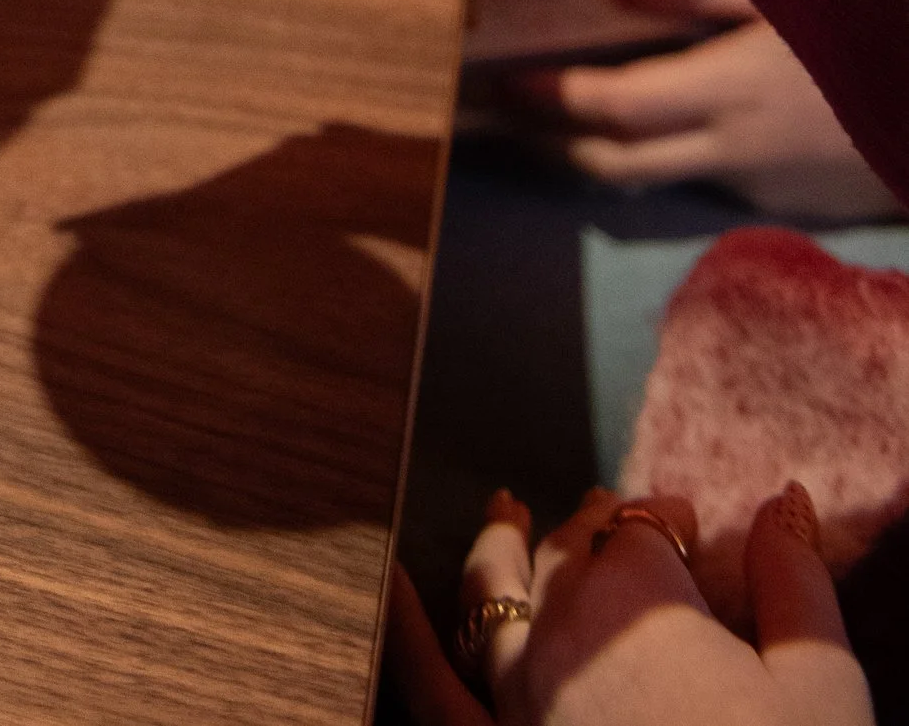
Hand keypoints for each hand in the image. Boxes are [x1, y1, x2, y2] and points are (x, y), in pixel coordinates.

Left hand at [385, 481, 868, 723]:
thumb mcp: (820, 690)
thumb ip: (795, 587)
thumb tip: (782, 507)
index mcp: (642, 603)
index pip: (644, 531)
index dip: (668, 522)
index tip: (689, 523)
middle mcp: (563, 636)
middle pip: (568, 557)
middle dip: (592, 527)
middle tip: (611, 513)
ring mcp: (518, 697)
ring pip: (493, 599)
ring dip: (500, 547)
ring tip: (505, 510)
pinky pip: (433, 690)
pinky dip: (404, 631)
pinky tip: (385, 580)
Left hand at [507, 0, 896, 220]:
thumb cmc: (866, 19)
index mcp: (730, 91)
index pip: (613, 107)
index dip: (552, 97)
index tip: (505, 78)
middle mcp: (738, 154)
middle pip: (619, 165)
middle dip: (556, 141)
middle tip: (509, 115)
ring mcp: (769, 190)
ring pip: (668, 176)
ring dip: (618, 151)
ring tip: (573, 113)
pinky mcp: (798, 209)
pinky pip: (722, 180)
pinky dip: (686, 153)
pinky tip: (678, 121)